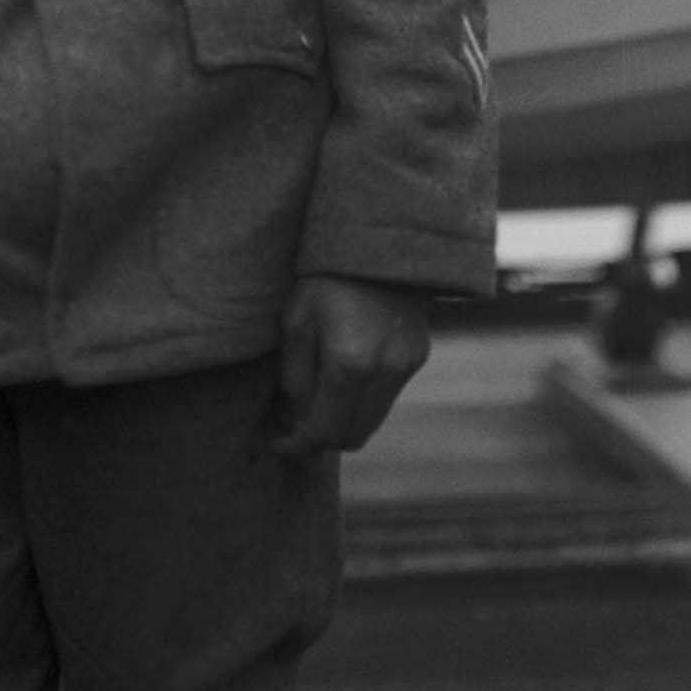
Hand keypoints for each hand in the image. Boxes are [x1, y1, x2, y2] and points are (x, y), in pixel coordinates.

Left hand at [269, 276, 430, 457]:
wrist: (375, 244)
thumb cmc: (324, 280)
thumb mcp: (295, 324)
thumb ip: (295, 380)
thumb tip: (295, 421)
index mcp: (350, 364)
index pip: (323, 432)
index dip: (295, 446)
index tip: (274, 443)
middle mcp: (384, 372)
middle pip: (351, 437)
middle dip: (319, 439)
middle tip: (292, 427)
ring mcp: (405, 366)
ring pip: (371, 422)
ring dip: (342, 423)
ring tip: (315, 402)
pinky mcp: (417, 357)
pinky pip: (385, 398)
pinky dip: (361, 402)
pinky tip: (341, 380)